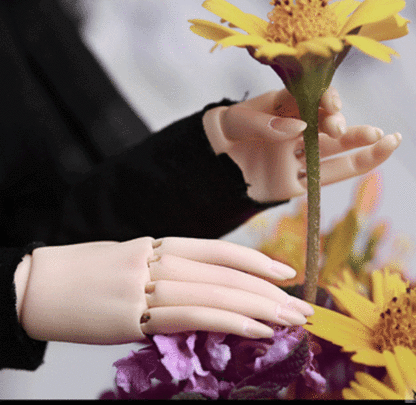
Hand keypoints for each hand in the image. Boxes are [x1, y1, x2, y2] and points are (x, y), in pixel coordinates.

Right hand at [17, 237, 313, 343]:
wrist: (34, 284)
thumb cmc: (82, 274)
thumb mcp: (131, 263)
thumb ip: (166, 275)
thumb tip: (201, 294)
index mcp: (158, 244)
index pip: (218, 249)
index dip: (256, 258)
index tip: (285, 271)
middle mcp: (158, 259)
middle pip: (226, 271)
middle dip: (269, 289)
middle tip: (302, 303)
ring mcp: (146, 284)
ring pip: (216, 292)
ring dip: (260, 306)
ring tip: (292, 319)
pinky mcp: (133, 314)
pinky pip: (192, 315)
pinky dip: (229, 321)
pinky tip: (258, 330)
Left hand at [203, 87, 401, 201]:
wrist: (209, 164)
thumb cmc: (223, 134)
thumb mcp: (236, 122)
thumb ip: (264, 123)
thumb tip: (299, 128)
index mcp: (285, 110)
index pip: (313, 100)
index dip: (326, 101)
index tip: (331, 106)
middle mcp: (297, 132)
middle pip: (328, 127)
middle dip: (343, 126)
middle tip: (348, 128)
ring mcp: (297, 158)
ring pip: (335, 152)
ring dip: (362, 146)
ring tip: (390, 139)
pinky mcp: (295, 183)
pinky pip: (326, 176)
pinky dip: (353, 167)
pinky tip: (376, 156)